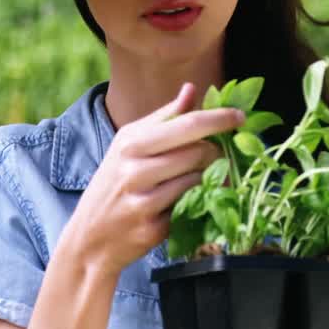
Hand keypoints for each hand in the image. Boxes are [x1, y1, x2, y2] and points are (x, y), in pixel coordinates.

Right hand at [62, 83, 244, 276]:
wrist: (89, 238)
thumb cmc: (111, 185)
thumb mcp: (127, 145)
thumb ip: (162, 118)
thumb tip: (190, 89)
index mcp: (130, 143)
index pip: (187, 123)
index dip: (219, 119)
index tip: (239, 117)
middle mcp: (135, 170)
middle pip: (199, 152)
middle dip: (214, 153)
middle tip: (214, 158)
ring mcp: (144, 202)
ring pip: (199, 180)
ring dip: (207, 179)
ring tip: (196, 180)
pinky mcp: (154, 228)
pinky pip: (192, 207)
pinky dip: (195, 202)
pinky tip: (184, 202)